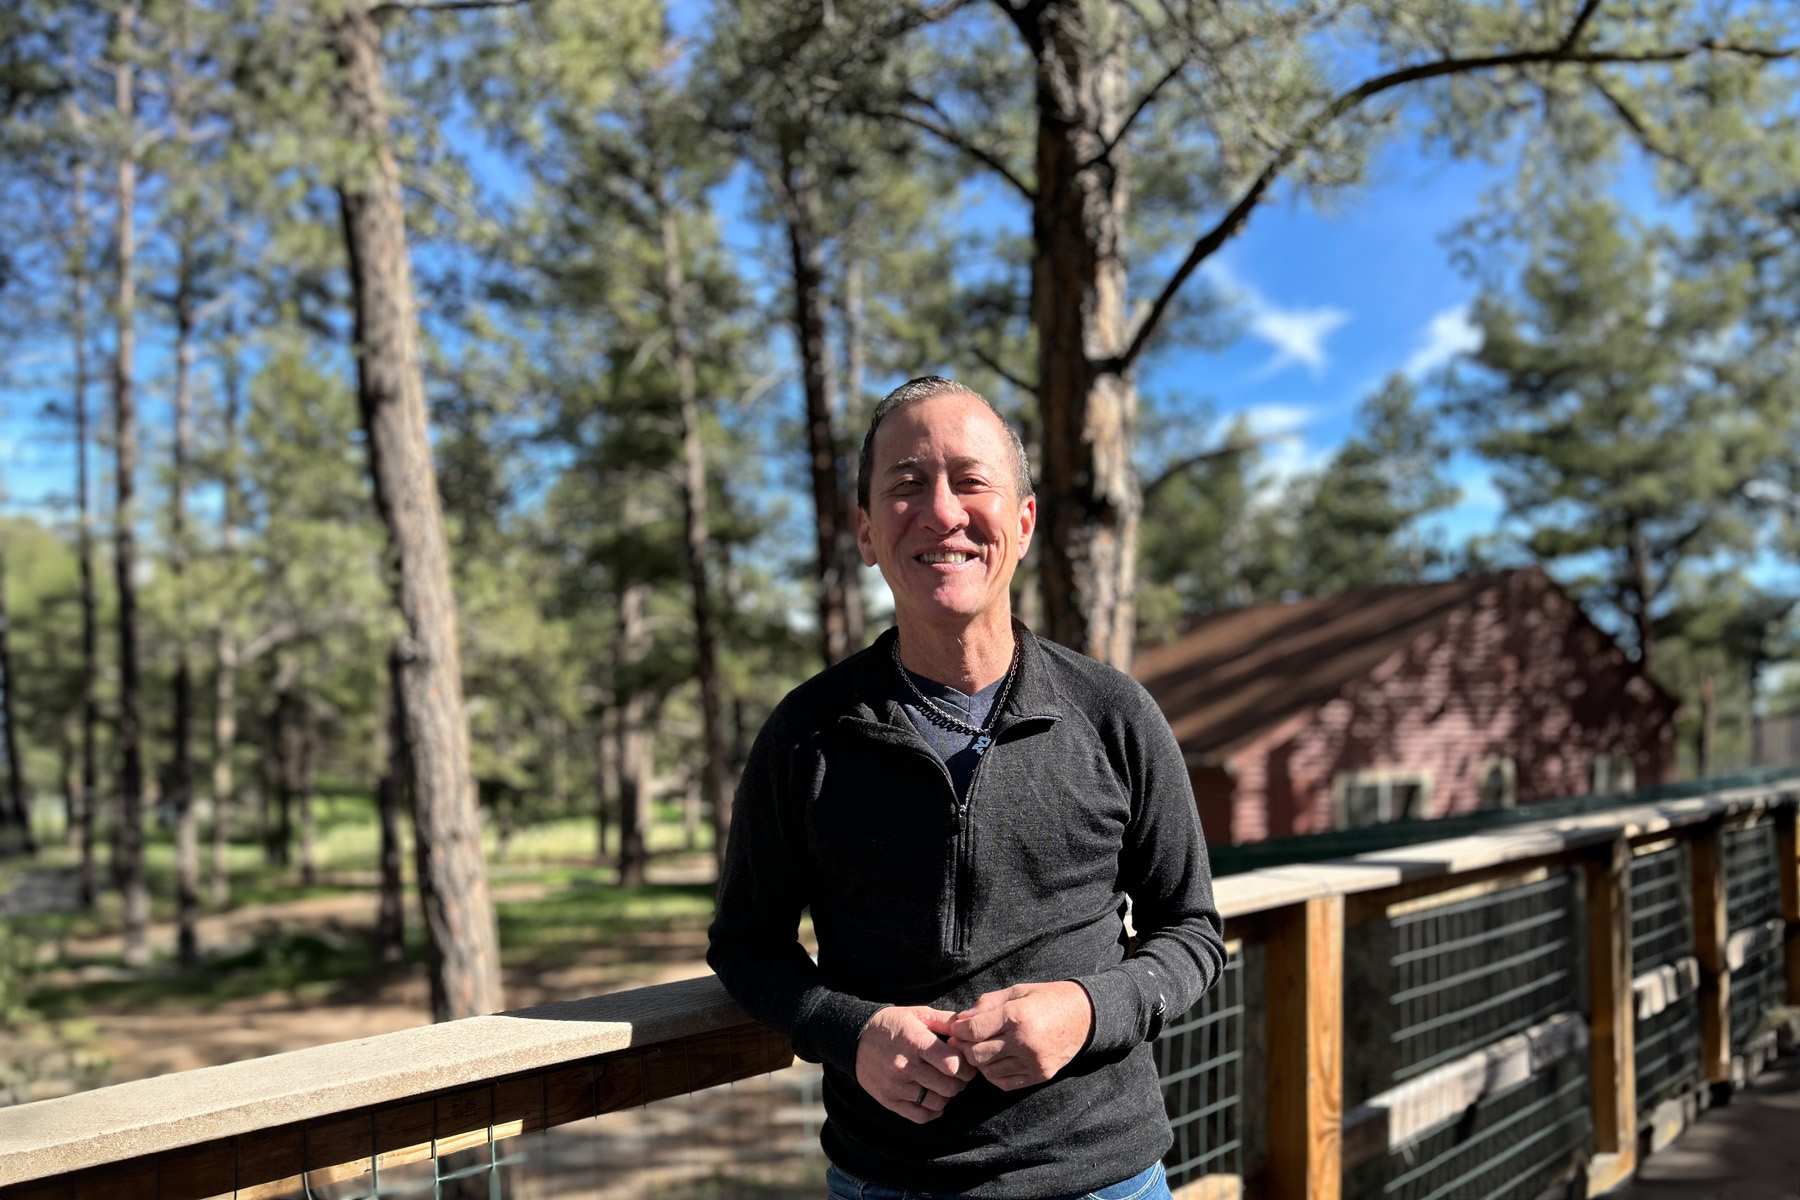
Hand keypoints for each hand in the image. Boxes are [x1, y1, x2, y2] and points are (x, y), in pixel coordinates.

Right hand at [855, 1006, 976, 1123]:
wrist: (855, 1039)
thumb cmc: (892, 1024)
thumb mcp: (917, 1014)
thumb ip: (945, 1021)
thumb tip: (969, 1028)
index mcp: (914, 1041)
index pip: (952, 1063)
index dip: (966, 1065)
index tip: (966, 1062)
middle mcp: (904, 1066)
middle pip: (949, 1086)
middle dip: (960, 1082)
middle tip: (958, 1075)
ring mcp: (895, 1086)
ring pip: (937, 1103)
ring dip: (947, 1096)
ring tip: (944, 1084)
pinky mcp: (888, 1101)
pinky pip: (920, 1116)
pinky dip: (933, 1111)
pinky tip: (933, 1099)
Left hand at [947, 981, 1092, 1090]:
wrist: (1084, 1016)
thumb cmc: (1047, 999)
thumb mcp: (1016, 991)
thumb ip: (986, 1005)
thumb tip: (959, 1020)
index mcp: (1017, 1016)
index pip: (974, 1031)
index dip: (958, 1031)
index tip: (956, 1029)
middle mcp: (1024, 1041)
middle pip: (977, 1055)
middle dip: (965, 1047)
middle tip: (964, 1040)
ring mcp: (1033, 1062)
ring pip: (988, 1071)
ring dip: (980, 1062)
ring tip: (982, 1049)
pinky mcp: (1040, 1075)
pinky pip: (1004, 1082)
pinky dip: (994, 1074)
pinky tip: (997, 1060)